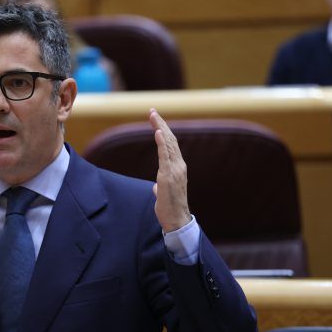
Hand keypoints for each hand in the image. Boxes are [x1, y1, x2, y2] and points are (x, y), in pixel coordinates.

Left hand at [149, 109, 191, 232]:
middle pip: (170, 140)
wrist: (176, 220)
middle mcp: (178, 166)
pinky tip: (158, 132)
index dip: (163, 130)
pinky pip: (165, 157)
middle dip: (161, 124)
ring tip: (154, 116)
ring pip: (168, 144)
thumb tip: (155, 187)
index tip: (156, 119)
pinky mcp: (168, 176)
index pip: (170, 145)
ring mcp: (174, 170)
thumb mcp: (162, 193)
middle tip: (152, 111)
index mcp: (177, 168)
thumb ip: (160, 186)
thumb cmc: (169, 208)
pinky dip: (162, 143)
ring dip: (160, 128)